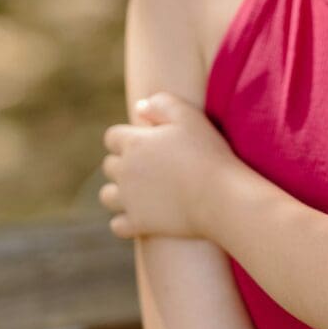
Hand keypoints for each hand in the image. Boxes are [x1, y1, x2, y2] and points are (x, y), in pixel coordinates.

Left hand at [100, 92, 235, 238]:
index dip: (128, 137)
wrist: (220, 196)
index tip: (148, 141)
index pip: (113, 137)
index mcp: (134, 143)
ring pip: (107, 195)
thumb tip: (140, 107)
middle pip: (109, 165)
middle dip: (124, 162)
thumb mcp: (190, 116)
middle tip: (151, 164)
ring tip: (142, 190)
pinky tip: (143, 214)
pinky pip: (118, 225)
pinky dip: (126, 220)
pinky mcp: (137, 224)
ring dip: (119, 192)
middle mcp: (124, 171)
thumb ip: (163, 103)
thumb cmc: (208, 153)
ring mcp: (128, 200)